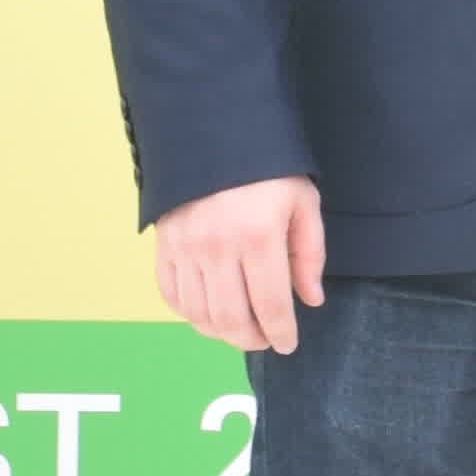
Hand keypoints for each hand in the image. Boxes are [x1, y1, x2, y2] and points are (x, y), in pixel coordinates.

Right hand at [150, 175, 325, 352]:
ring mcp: (185, 247)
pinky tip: (209, 312)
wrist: (213, 131)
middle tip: (265, 340)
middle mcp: (217, 246)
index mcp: (258, 236)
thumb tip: (310, 300)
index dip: (281, 333)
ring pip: (198, 313)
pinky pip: (171, 295)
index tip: (288, 344)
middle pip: (231, 318)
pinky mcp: (164, 244)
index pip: (270, 305)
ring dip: (221, 332)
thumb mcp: (303, 202)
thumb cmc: (267, 167)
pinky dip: (189, 313)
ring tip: (241, 329)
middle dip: (251, 339)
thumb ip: (309, 254)